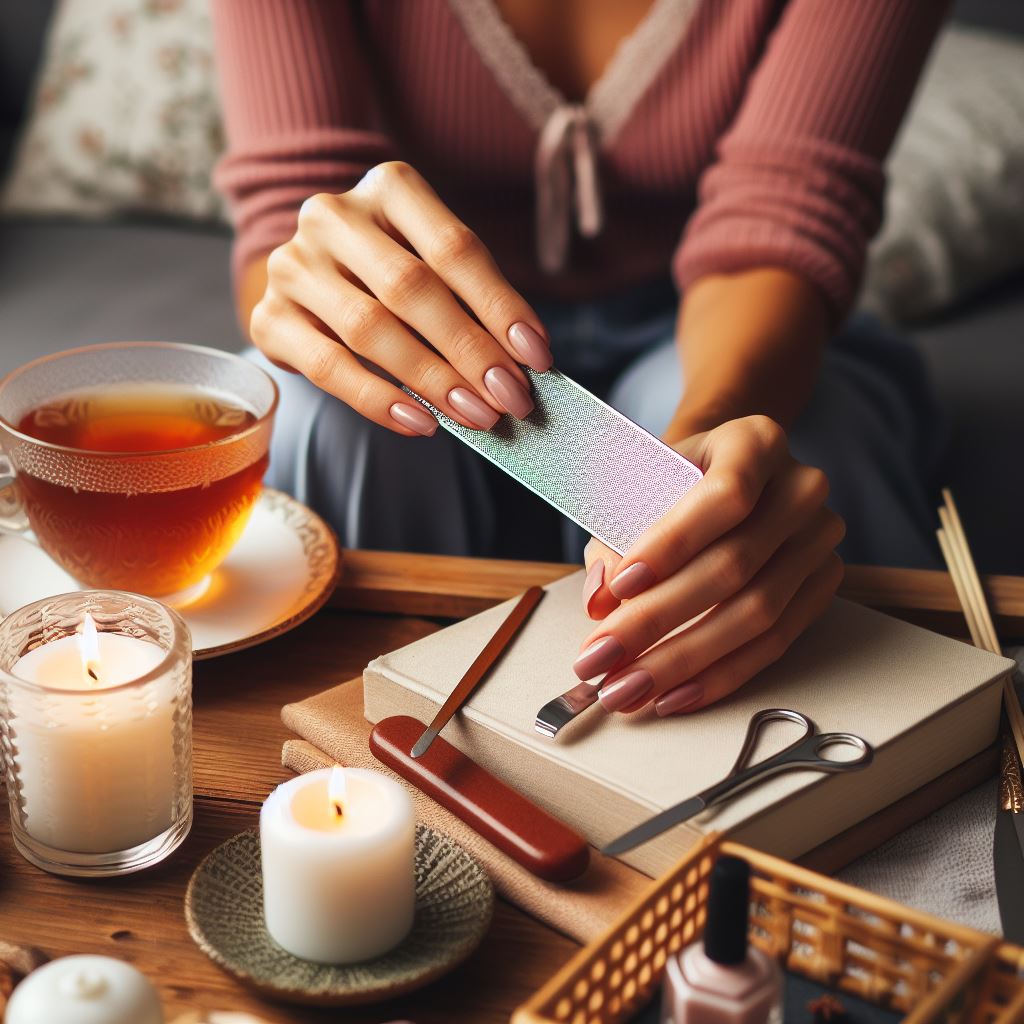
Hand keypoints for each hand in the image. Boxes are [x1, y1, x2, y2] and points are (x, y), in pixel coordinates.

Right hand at [250, 161, 551, 435]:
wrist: (313, 277)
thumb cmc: (393, 272)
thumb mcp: (433, 263)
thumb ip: (472, 301)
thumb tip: (523, 365)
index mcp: (389, 188)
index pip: (455, 249)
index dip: (501, 306)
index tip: (537, 357)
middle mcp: (333, 216)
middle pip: (412, 289)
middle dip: (470, 350)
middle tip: (511, 398)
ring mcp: (294, 265)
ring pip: (370, 329)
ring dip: (431, 379)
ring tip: (475, 415)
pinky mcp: (270, 317)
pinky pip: (328, 366)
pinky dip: (378, 400)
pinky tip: (420, 423)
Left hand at [575, 416, 843, 714]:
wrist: (721, 475)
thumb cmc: (673, 481)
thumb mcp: (638, 488)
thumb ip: (614, 538)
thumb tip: (600, 600)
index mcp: (755, 442)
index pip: (725, 495)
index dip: (673, 544)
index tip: (621, 586)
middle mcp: (800, 488)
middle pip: (736, 564)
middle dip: (659, 620)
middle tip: (603, 658)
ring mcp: (819, 540)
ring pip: (757, 613)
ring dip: (684, 661)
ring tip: (628, 689)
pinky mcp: (823, 587)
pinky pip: (775, 644)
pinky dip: (719, 675)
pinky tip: (673, 695)